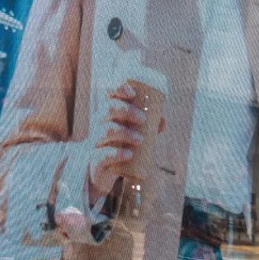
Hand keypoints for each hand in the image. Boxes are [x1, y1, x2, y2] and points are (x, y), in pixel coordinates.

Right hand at [88, 82, 148, 198]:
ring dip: (125, 132)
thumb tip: (162, 121)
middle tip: (142, 119)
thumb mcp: (132, 133)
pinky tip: (129, 154)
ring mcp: (96, 141)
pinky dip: (117, 153)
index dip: (117, 89)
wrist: (102, 170)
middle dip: (126, 110)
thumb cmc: (119, 145)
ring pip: (106, 130)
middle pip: (108, 109)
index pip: (108, 95)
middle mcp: (99, 124)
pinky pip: (103, 154)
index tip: (132, 93)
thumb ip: (147, 126)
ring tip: (140, 140)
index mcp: (108, 114)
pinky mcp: (96, 159)